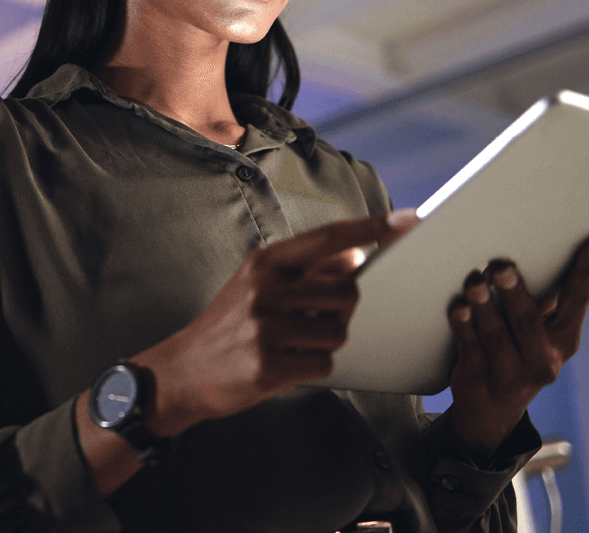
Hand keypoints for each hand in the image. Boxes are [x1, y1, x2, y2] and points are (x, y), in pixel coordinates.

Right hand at [134, 210, 418, 436]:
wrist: (182, 370)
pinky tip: (284, 364)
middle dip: (341, 309)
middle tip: (312, 319)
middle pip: (347, 291)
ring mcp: (266, 327)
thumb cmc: (228, 325)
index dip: (372, 228)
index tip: (407, 220)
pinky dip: (312, 367)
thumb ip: (305, 270)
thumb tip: (354, 257)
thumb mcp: (258, 285)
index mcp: (266, 263)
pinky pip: (323, 364)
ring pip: (338, 331)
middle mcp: (266, 289)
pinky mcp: (268, 365)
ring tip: (292, 344)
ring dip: (325, 342)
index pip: (330, 238)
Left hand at [447, 233, 588, 457]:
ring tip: (473, 282)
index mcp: (564, 340)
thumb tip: (531, 244)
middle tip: (501, 266)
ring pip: (496, 336)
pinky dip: (463, 327)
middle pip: (528, 322)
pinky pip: (470, 349)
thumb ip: (539, 299)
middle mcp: (543, 360)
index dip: (586, 271)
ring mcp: (512, 376)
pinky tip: (458, 307)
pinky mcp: (480, 382)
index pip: (577, 301)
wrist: (491, 411)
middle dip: (514, 292)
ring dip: (483, 307)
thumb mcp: (537, 331)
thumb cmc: (516, 350)